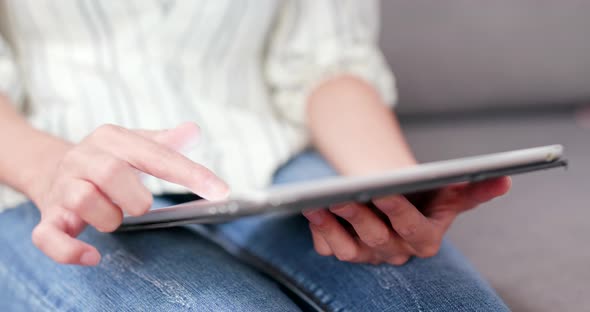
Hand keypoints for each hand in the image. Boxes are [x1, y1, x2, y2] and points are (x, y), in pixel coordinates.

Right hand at [28, 122, 228, 265]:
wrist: (51, 168)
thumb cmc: (108, 160)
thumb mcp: (136, 144)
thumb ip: (166, 142)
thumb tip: (194, 131)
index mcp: (112, 138)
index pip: (157, 155)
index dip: (191, 174)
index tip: (220, 191)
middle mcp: (84, 158)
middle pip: (112, 173)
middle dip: (136, 197)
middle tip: (141, 205)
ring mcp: (63, 188)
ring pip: (84, 201)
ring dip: (109, 218)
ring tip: (115, 216)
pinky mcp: (48, 217)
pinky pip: (49, 236)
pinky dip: (70, 251)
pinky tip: (93, 257)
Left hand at [303, 177, 510, 264]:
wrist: (394, 197)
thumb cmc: (422, 192)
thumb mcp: (447, 190)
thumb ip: (473, 189)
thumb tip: (505, 180)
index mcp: (424, 240)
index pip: (412, 229)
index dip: (398, 212)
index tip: (385, 192)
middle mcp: (396, 252)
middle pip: (376, 239)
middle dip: (358, 215)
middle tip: (341, 194)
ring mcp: (367, 255)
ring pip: (347, 248)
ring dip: (331, 225)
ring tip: (316, 203)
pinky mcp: (343, 250)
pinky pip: (327, 247)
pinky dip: (318, 230)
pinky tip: (309, 210)